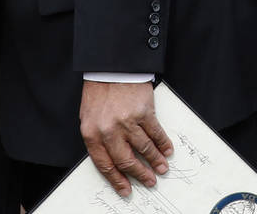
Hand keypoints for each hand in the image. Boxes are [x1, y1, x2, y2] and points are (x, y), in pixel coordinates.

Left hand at [79, 80, 173, 196]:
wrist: (110, 66)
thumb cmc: (99, 91)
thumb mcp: (89, 116)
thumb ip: (98, 138)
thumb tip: (112, 160)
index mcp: (92, 134)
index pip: (105, 165)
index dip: (117, 180)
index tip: (126, 189)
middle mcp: (109, 131)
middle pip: (126, 161)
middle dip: (139, 174)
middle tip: (148, 181)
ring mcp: (127, 122)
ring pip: (143, 149)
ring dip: (154, 161)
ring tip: (161, 168)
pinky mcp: (143, 112)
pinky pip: (155, 133)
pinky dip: (163, 143)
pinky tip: (167, 149)